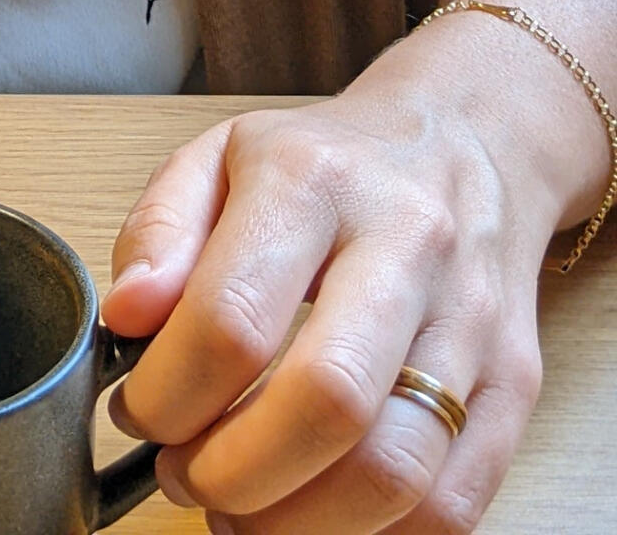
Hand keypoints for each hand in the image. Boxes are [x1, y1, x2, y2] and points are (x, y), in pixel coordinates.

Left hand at [100, 40, 560, 533]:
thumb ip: (158, 232)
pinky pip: (454, 502)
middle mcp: (406, 243)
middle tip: (186, 477)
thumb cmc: (328, 164)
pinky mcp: (515, 382)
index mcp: (315, 180)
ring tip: (242, 510)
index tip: (140, 414)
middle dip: (234, 473)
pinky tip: (319, 510)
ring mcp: (471, 318)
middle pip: (326, 400)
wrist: (464, 142)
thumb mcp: (220, 156)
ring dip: (299, 522)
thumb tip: (126, 317)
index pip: (232, 318)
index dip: (169, 394)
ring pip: (396, 469)